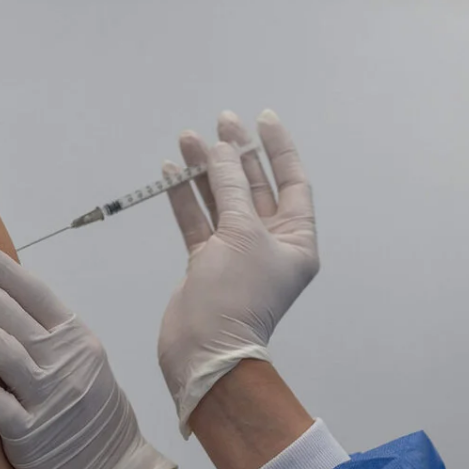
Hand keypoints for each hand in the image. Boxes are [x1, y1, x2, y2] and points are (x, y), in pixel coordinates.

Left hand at [0, 238, 175, 468]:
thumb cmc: (91, 408)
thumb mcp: (81, 357)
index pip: (34, 291)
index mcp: (77, 337)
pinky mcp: (30, 434)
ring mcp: (48, 398)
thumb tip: (1, 292)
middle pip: (12, 314)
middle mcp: (65, 362)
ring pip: (4, 352)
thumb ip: (47, 329)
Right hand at [159, 109, 318, 435]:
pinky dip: (185, 196)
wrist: (203, 351)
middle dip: (236, 154)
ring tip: (187, 138)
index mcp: (296, 241)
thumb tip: (220, 150)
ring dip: (205, 170)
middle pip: (253, 186)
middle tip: (221, 121)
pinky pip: (197, 220)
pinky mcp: (206, 262)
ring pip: (221, 200)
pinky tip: (171, 170)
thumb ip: (229, 187)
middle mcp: (270, 244)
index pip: (292, 182)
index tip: (262, 118)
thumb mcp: (240, 234)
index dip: (278, 148)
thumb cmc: (236, 296)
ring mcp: (236, 253)